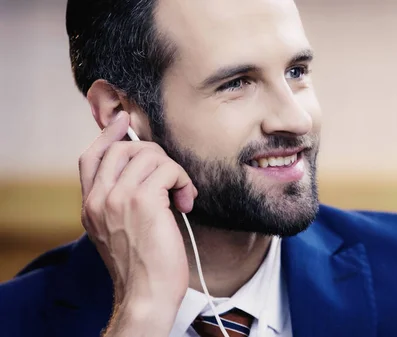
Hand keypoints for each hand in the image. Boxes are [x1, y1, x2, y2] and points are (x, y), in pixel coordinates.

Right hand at [79, 111, 196, 335]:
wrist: (147, 294)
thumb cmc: (143, 266)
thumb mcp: (120, 231)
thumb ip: (121, 201)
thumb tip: (145, 172)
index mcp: (91, 206)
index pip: (91, 157)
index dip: (108, 134)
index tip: (125, 121)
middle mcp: (99, 199)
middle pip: (122, 148)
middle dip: (154, 155)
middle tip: (172, 178)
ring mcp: (118, 198)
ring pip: (149, 155)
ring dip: (174, 171)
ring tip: (181, 196)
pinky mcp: (143, 201)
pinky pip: (168, 169)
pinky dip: (183, 180)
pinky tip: (186, 201)